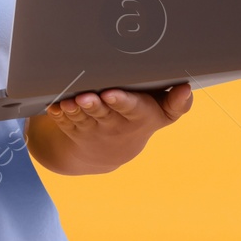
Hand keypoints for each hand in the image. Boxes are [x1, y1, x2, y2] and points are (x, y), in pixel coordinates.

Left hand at [36, 83, 193, 173]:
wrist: (110, 151)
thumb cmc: (139, 119)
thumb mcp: (161, 115)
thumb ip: (176, 103)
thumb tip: (187, 88)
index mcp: (138, 117)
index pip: (131, 109)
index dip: (121, 102)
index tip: (111, 94)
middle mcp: (114, 125)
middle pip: (103, 113)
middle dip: (94, 104)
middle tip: (86, 96)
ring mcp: (93, 128)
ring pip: (82, 118)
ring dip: (74, 111)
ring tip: (68, 102)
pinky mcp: (74, 129)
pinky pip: (65, 123)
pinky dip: (59, 115)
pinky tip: (53, 107)